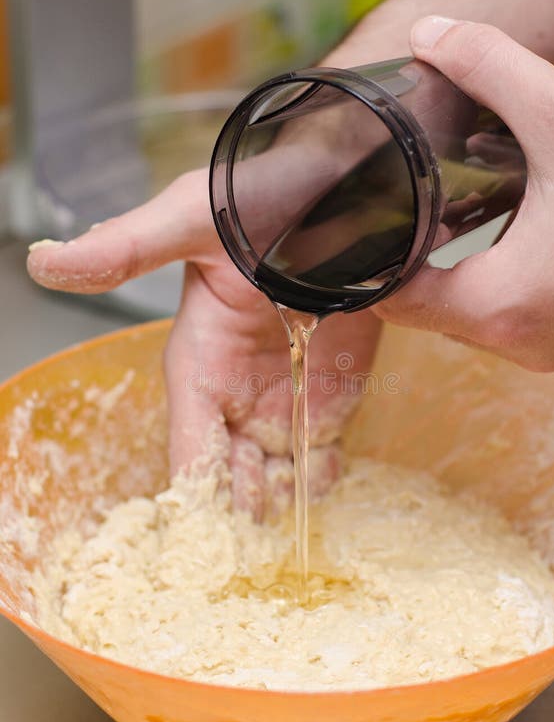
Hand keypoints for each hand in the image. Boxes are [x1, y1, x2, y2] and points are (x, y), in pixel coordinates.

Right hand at [27, 169, 380, 516]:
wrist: (341, 187)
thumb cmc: (263, 199)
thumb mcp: (192, 218)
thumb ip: (129, 248)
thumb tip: (44, 263)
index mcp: (197, 363)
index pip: (188, 446)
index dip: (198, 492)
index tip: (211, 533)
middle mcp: (236, 389)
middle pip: (231, 472)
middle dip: (242, 506)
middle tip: (259, 535)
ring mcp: (283, 396)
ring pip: (276, 472)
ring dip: (283, 497)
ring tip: (294, 512)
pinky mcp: (331, 392)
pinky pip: (321, 452)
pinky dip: (323, 474)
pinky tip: (329, 477)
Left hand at [373, 17, 553, 371]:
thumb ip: (493, 69)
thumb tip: (431, 34)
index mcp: (501, 304)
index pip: (394, 301)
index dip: (371, 263)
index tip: (371, 221)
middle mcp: (519, 344)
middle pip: (430, 311)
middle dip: (418, 261)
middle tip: (412, 210)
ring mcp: (551, 352)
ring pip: (473, 320)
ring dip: (462, 275)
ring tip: (460, 223)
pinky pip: (515, 323)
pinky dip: (505, 287)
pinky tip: (517, 243)